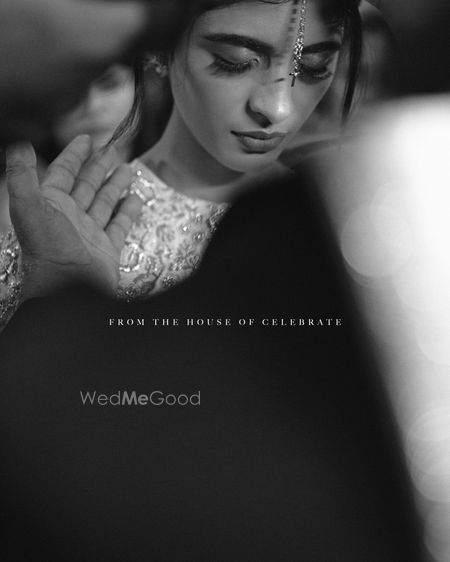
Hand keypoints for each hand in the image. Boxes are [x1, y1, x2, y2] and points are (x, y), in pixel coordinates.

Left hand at [6, 135, 142, 299]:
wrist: (66, 288)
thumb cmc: (46, 249)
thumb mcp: (28, 207)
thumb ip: (22, 176)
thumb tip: (19, 145)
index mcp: (51, 205)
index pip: (63, 173)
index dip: (74, 155)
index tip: (86, 139)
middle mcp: (70, 217)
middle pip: (87, 185)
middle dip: (99, 166)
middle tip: (113, 148)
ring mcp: (90, 233)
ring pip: (104, 203)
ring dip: (115, 185)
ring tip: (129, 169)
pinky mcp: (107, 249)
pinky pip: (120, 226)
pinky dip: (128, 212)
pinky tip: (136, 199)